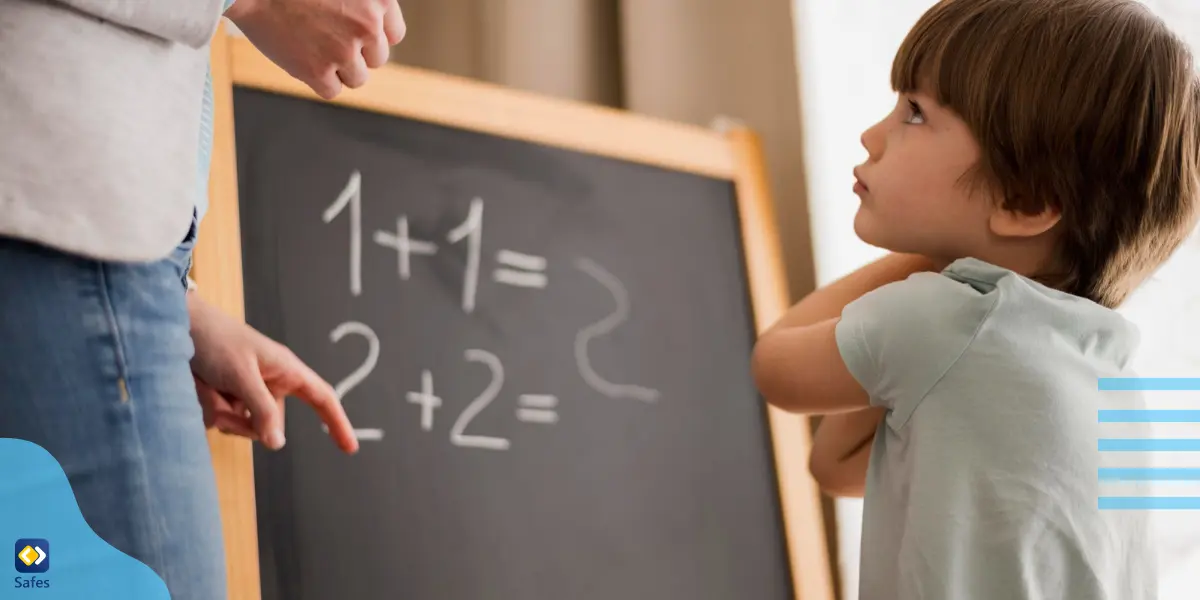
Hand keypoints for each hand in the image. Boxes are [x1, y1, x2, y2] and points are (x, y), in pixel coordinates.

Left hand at [187, 293, 358, 453]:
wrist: (176, 326)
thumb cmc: (216, 340)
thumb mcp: (242, 375)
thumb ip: (261, 410)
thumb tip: (277, 444)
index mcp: (286, 370)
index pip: (321, 398)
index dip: (337, 423)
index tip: (349, 448)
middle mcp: (270, 383)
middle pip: (269, 424)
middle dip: (243, 422)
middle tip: (221, 405)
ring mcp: (246, 392)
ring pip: (241, 426)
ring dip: (220, 413)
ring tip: (206, 386)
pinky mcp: (225, 397)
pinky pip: (221, 420)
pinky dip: (208, 408)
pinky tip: (198, 387)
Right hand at [224, 0, 405, 98]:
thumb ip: (362, 4)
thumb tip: (375, 30)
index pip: (394, 35)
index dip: (373, 37)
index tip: (355, 33)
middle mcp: (367, 26)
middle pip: (377, 59)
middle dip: (356, 52)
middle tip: (326, 36)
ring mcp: (344, 50)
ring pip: (357, 78)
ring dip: (337, 68)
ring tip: (312, 45)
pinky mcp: (318, 71)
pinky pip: (332, 90)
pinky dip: (317, 80)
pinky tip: (301, 57)